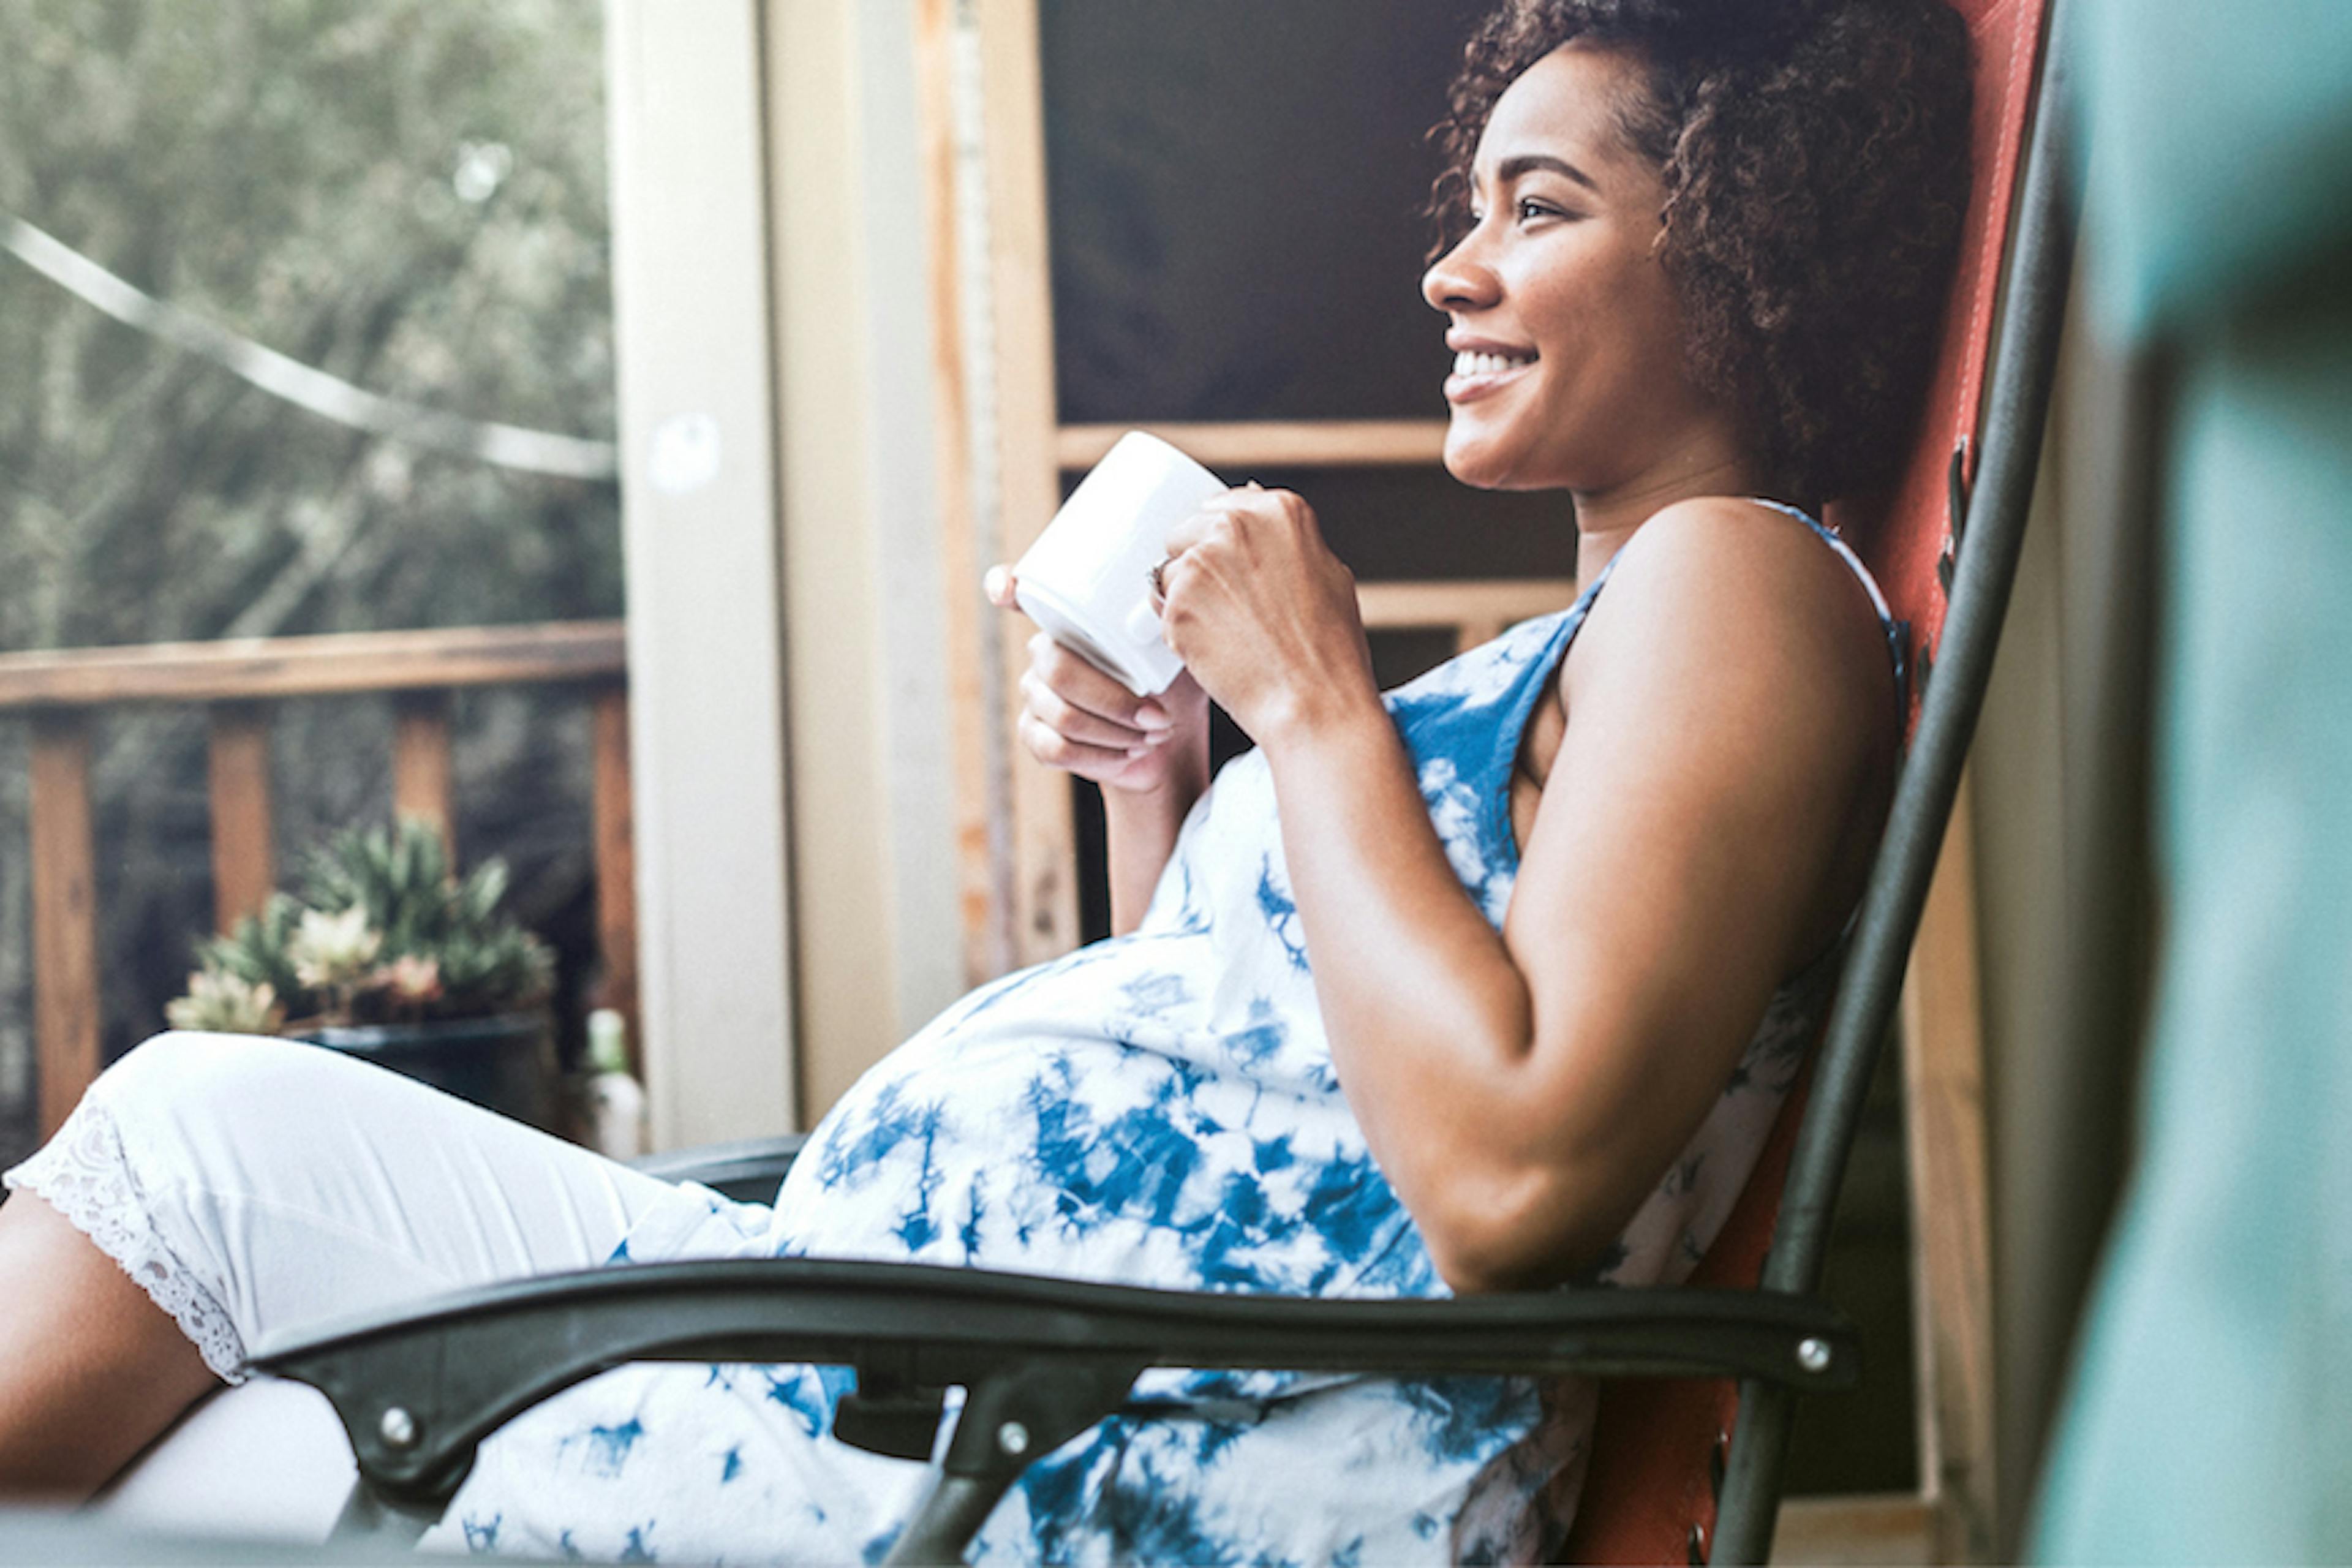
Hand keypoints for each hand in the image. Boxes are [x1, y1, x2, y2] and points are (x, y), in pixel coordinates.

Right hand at [986, 565, 1209, 794]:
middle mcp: (1044, 653)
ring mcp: (1035, 695)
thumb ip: (1167, 626)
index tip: (1007, 591)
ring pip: (1063, 716)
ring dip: (1116, 731)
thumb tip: (1168, 604)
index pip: (1024, 593)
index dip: (1005, 585)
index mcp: (1073, 621)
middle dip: (1114, 701)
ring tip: (1154, 734)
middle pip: (1059, 671)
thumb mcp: (1178, 651)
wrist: (1167, 740)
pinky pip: (1056, 748)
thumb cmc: (1172, 686)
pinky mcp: (1035, 734)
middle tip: (1158, 716)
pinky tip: (1129, 752)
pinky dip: (1102, 755)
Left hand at [1156, 485, 1376, 742]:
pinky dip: (1180, 632)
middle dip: (1198, 569)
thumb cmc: (1331, 649)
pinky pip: (1161, 611)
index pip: (1221, 508)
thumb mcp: (1328, 573)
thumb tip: (1255, 513)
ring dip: (1186, 601)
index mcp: (1279, 510)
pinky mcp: (1176, 602)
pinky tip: (1216, 651)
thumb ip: (1287, 540)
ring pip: (1169, 574)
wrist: (1314, 702)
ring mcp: (1201, 562)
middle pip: (1186, 535)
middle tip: (1229, 611)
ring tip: (1228, 636)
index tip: (1230, 569)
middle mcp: (1236, 525)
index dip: (1220, 543)